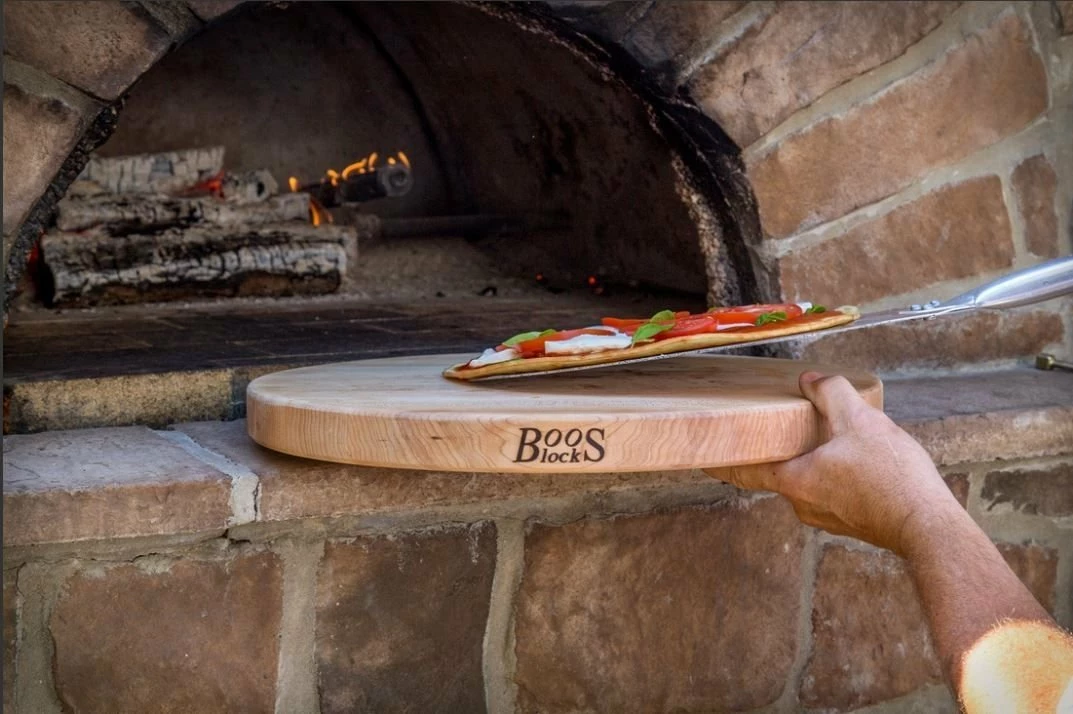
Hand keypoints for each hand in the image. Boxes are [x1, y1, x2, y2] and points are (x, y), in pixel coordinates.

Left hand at [705, 371, 963, 555]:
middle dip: (774, 451)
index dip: (722, 461)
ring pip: (806, 482)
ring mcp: (826, 517)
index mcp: (794, 480)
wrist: (928, 527)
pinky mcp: (850, 522)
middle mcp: (802, 504)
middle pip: (777, 472)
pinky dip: (829, 474)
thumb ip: (830, 394)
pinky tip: (850, 459)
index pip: (745, 470)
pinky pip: (829, 492)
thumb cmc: (891, 477)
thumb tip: (810, 381)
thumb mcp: (859, 421)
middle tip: (767, 429)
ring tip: (819, 438)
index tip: (701, 457)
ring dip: (807, 462)